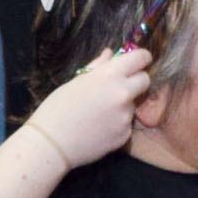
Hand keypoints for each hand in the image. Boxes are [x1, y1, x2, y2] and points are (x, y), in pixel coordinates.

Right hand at [29, 46, 150, 168]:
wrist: (51, 144)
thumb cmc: (57, 108)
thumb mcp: (75, 81)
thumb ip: (98, 66)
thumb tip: (111, 53)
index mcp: (110, 75)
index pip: (141, 58)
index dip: (141, 58)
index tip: (138, 62)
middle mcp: (123, 93)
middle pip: (145, 80)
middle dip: (136, 81)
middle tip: (121, 86)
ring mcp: (126, 116)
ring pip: (134, 104)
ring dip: (123, 105)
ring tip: (99, 113)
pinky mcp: (125, 135)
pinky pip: (127, 124)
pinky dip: (118, 124)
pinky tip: (99, 128)